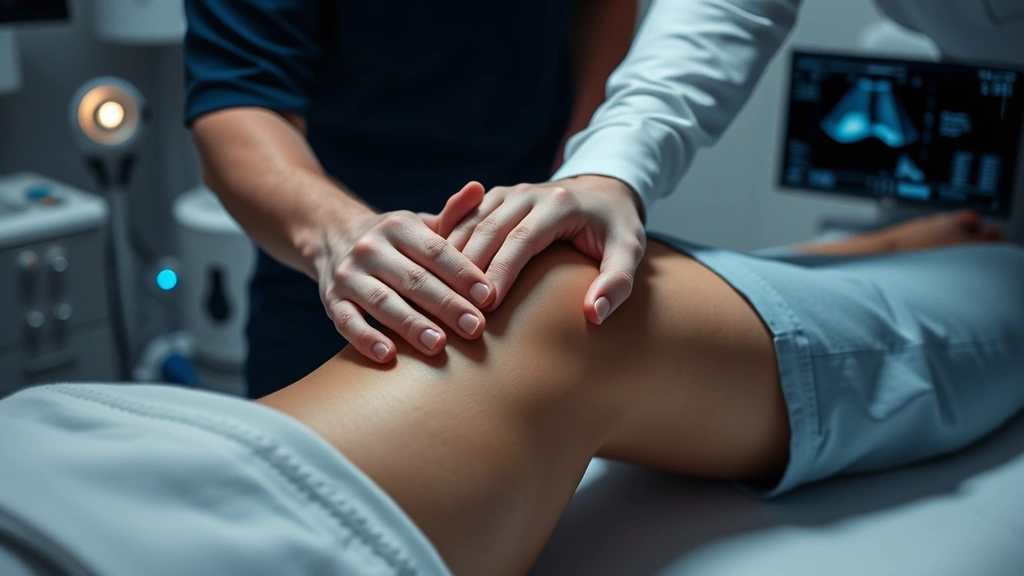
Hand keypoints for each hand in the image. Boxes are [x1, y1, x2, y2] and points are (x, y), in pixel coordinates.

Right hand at [314, 182, 494, 362]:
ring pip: (382, 301)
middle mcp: (371, 248)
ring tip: (438, 345)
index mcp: (399, 227)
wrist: (333, 238)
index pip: (436, 252)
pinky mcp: (331, 300)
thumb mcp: (421, 225)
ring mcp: (348, 275)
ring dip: (411, 324)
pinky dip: (365, 338)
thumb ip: (453, 215)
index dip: (463, 274)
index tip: (489, 297)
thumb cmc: (397, 242)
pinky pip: (347, 322)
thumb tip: (478, 189)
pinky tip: (388, 355)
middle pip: (413, 279)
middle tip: (475, 328)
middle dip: (446, 305)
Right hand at [442, 176, 645, 323]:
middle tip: (458, 306)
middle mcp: (528, 194)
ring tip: (441, 293)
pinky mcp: (494, 198)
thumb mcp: (629, 251)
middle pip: (489, 230)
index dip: (502, 271)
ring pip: (470, 223)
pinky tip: (434, 271)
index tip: (488, 305)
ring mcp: (508, 193)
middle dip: (470, 268)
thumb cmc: (615, 228)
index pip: (522, 239)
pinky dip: (448, 243)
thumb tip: (593, 313)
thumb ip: (617, 283)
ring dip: (452, 258)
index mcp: (559, 204)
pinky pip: (463, 219)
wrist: (603, 191)